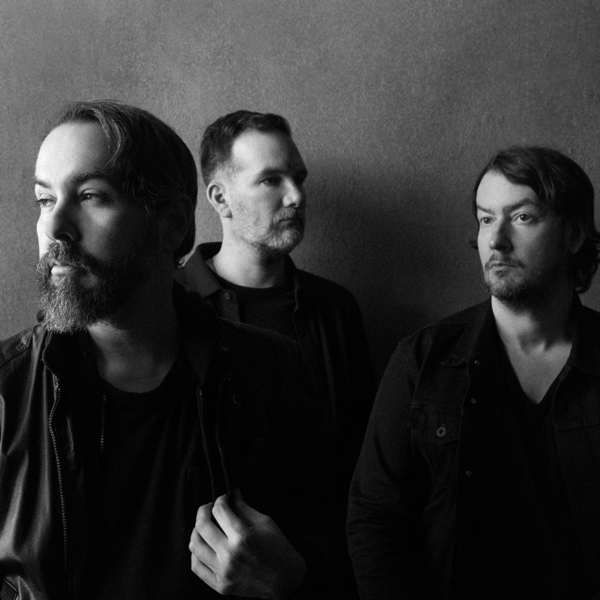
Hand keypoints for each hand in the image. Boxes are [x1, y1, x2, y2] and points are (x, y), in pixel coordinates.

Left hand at [190, 488, 306, 598]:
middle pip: (202, 526)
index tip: (224, 498)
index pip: (219, 511)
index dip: (220, 499)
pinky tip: (204, 545)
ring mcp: (223, 572)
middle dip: (204, 510)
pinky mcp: (220, 585)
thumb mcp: (266, 523)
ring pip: (195, 545)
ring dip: (197, 530)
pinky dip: (195, 553)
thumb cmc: (279, 549)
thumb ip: (245, 508)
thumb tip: (232, 494)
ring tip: (205, 525)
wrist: (286, 582)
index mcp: (242, 537)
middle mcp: (229, 554)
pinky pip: (196, 567)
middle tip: (210, 507)